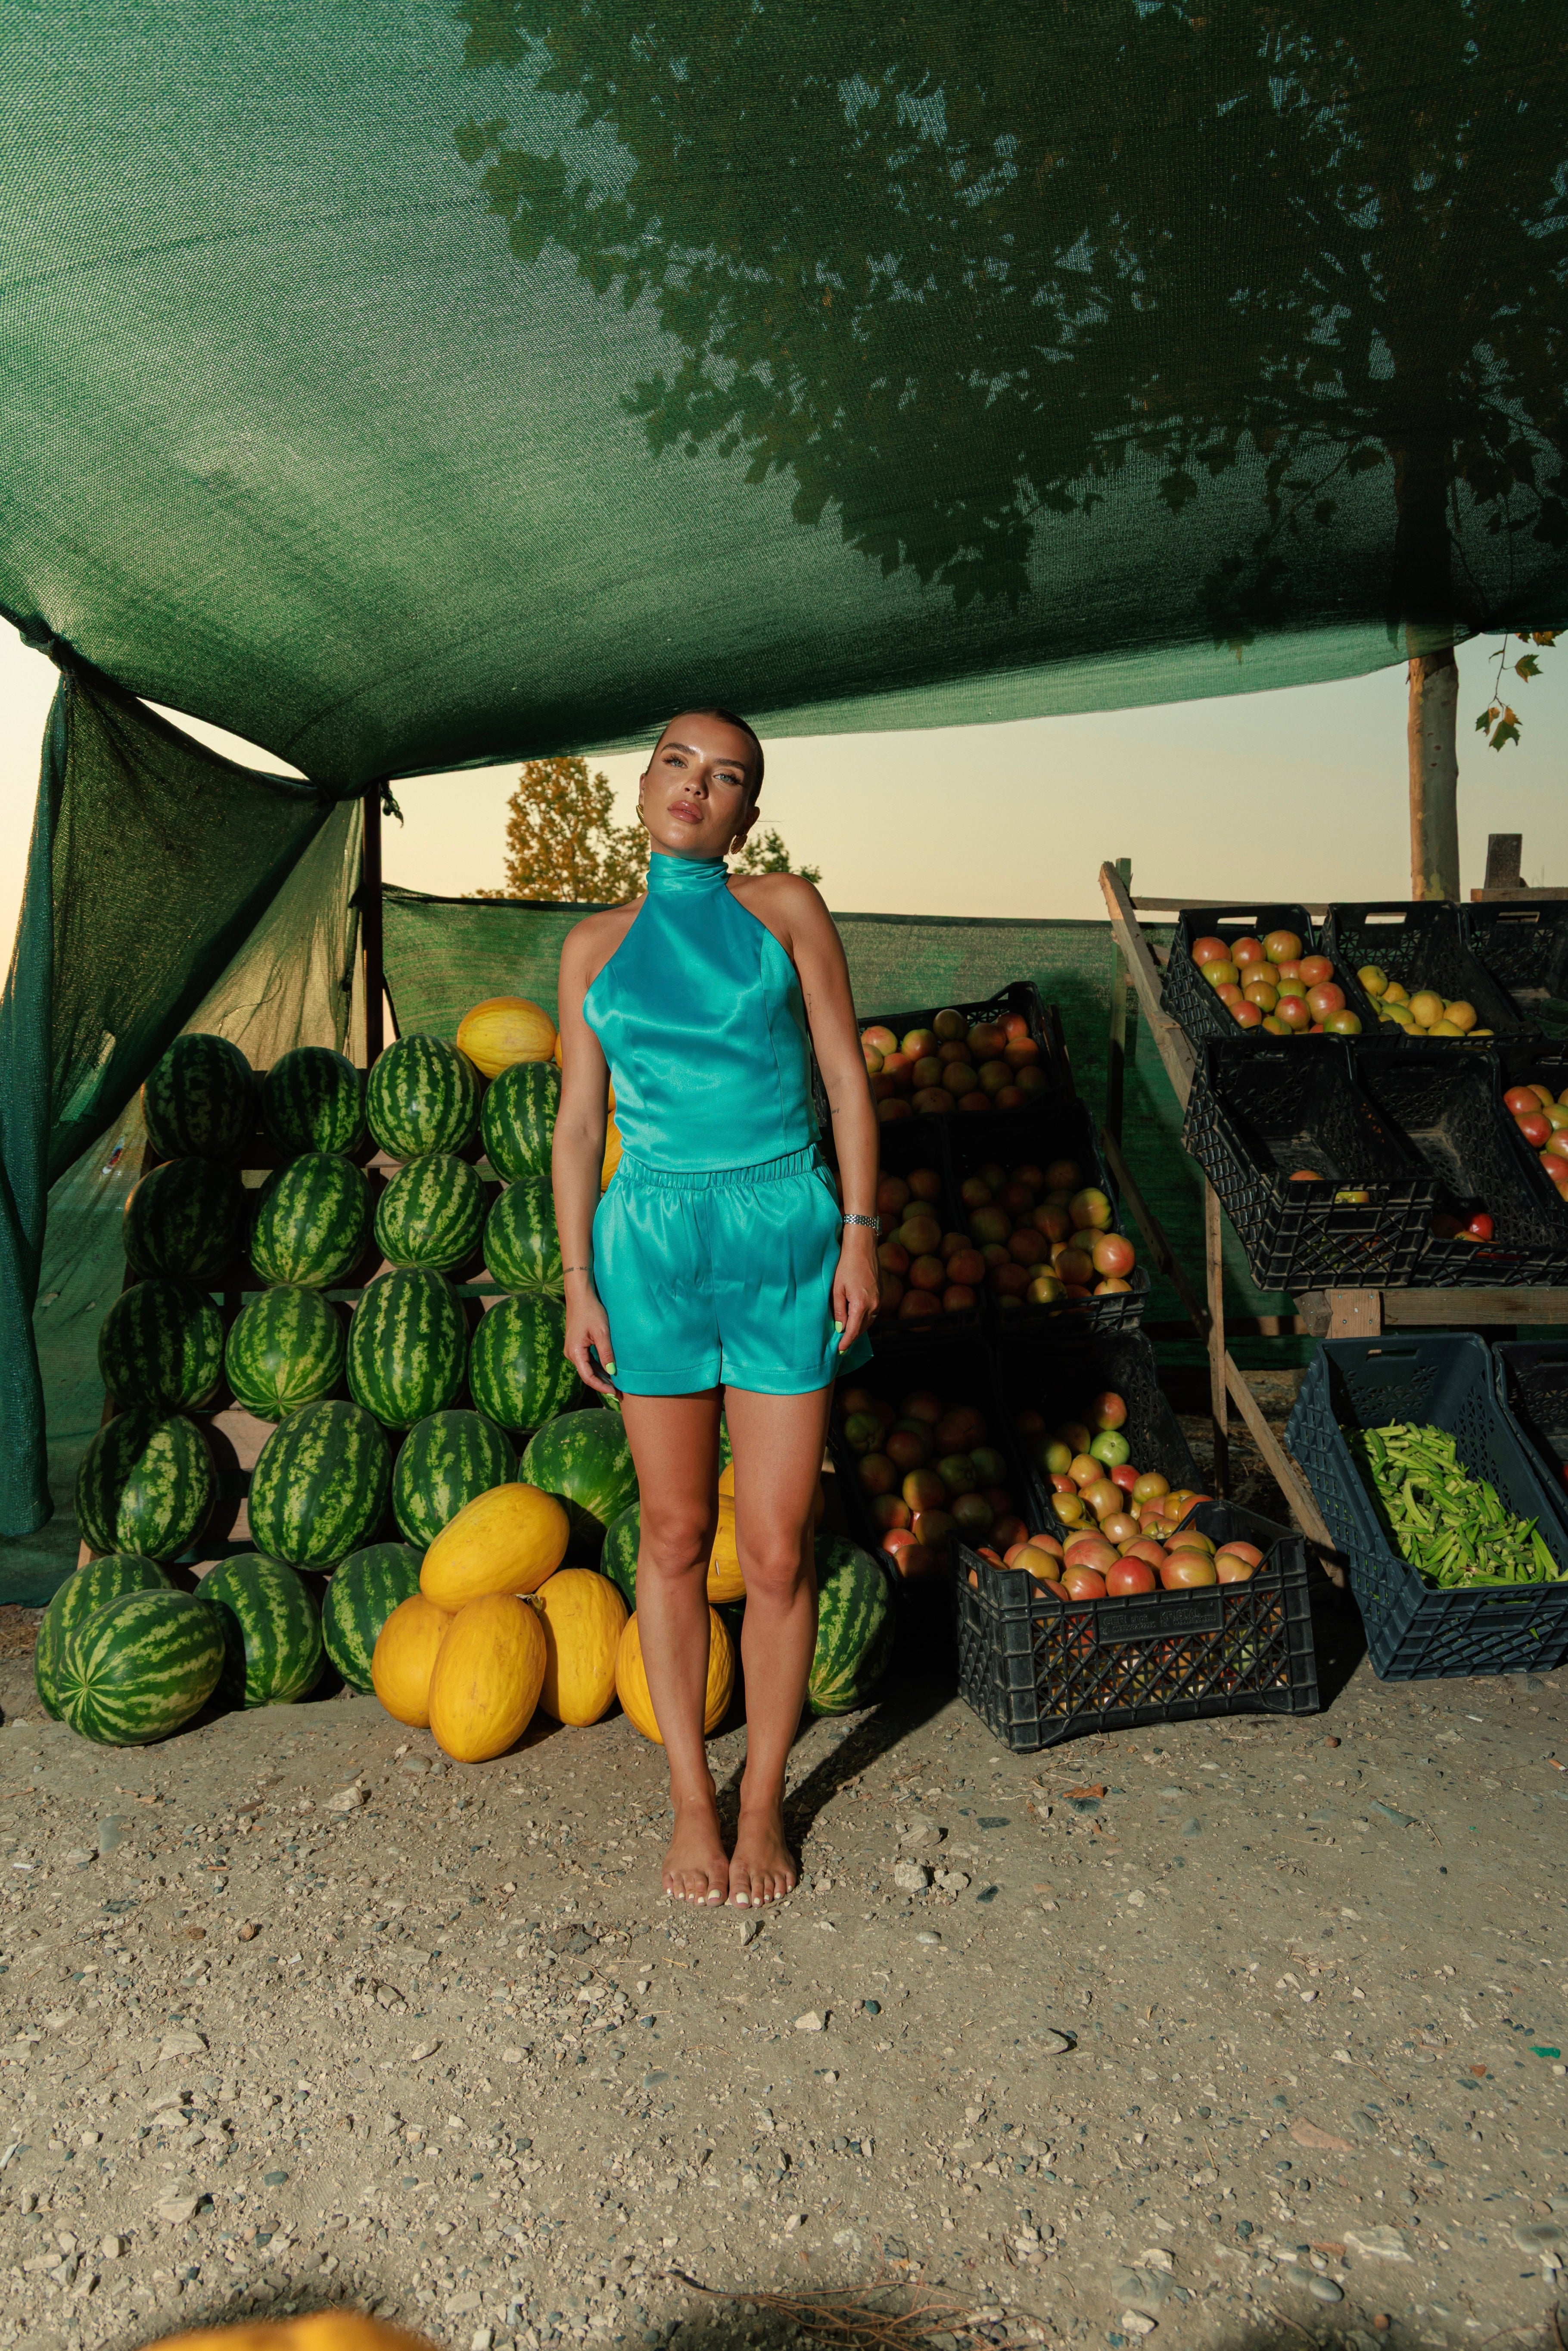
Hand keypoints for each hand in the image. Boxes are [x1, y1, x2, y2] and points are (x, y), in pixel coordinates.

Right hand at [564, 1282, 618, 1398]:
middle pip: (587, 1374)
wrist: (580, 1296)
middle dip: (602, 1384)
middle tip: (619, 1393)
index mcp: (574, 1352)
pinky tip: (610, 1371)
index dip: (601, 1386)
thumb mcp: (602, 1332)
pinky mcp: (576, 1345)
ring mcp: (572, 1350)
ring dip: (601, 1376)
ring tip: (617, 1384)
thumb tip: (612, 1372)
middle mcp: (570, 1354)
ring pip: (588, 1368)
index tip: (614, 1393)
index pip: (588, 1377)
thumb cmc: (591, 1311)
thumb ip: (607, 1353)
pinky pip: (587, 1360)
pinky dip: (598, 1367)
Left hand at [832, 1224, 879, 1354]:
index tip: (840, 1350)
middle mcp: (874, 1305)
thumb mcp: (837, 1289)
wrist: (862, 1248)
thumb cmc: (846, 1266)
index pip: (853, 1331)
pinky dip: (864, 1319)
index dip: (846, 1342)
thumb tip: (840, 1328)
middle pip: (862, 1328)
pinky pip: (873, 1313)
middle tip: (842, 1346)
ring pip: (869, 1322)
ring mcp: (879, 1300)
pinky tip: (856, 1320)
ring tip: (847, 1335)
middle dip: (852, 1338)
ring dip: (858, 1329)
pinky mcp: (881, 1295)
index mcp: (861, 1304)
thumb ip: (838, 1311)